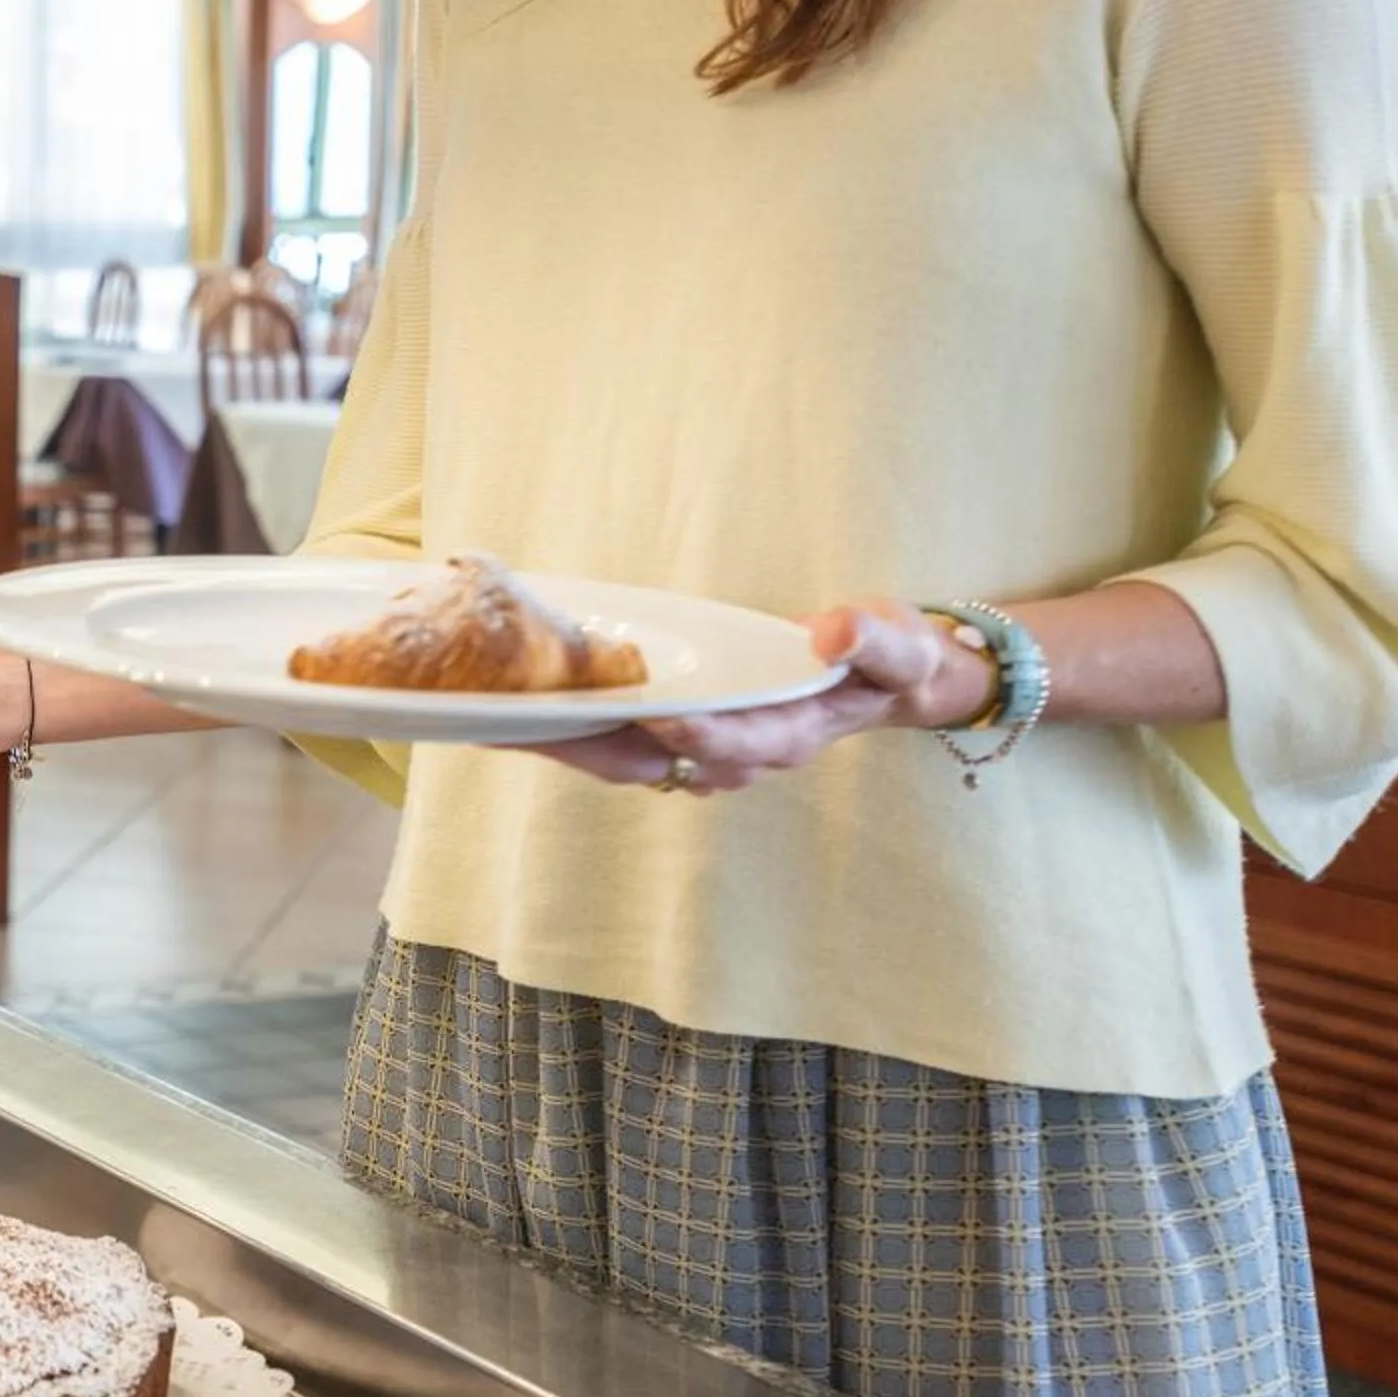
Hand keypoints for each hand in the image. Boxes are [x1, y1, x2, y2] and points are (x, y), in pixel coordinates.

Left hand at [535, 600, 992, 794]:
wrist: (883, 677)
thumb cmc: (890, 660)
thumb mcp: (900, 647)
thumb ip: (873, 642)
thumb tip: (833, 635)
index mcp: (782, 738)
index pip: (725, 743)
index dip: (686, 732)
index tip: (647, 712)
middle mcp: (732, 756)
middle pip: (646, 760)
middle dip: (582, 743)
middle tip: (520, 721)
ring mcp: (699, 749)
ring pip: (618, 755)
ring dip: (561, 738)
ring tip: (497, 714)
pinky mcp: (676, 733)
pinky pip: (614, 738)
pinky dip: (571, 725)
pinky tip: (522, 705)